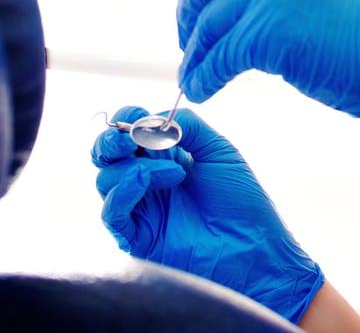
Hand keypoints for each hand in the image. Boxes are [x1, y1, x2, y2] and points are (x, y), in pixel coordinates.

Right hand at [92, 106, 323, 323]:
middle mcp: (146, 181)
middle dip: (111, 140)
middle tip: (131, 137)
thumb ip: (187, 125)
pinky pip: (112, 213)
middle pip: (105, 155)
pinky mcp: (137, 237)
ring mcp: (140, 209)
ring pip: (106, 179)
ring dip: (135, 166)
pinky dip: (123, 191)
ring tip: (176, 172)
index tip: (137, 116)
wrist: (254, 245)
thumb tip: (153, 117)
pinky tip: (144, 181)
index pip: (127, 131)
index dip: (126, 119)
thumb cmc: (241, 200)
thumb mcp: (218, 150)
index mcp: (163, 156)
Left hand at [176, 0, 359, 164]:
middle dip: (192, 6)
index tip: (208, 4)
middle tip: (190, 39)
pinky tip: (204, 91)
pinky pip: (219, 54)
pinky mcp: (270, 27)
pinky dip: (204, 75)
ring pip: (211, 18)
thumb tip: (260, 12)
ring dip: (196, 52)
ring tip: (194, 74)